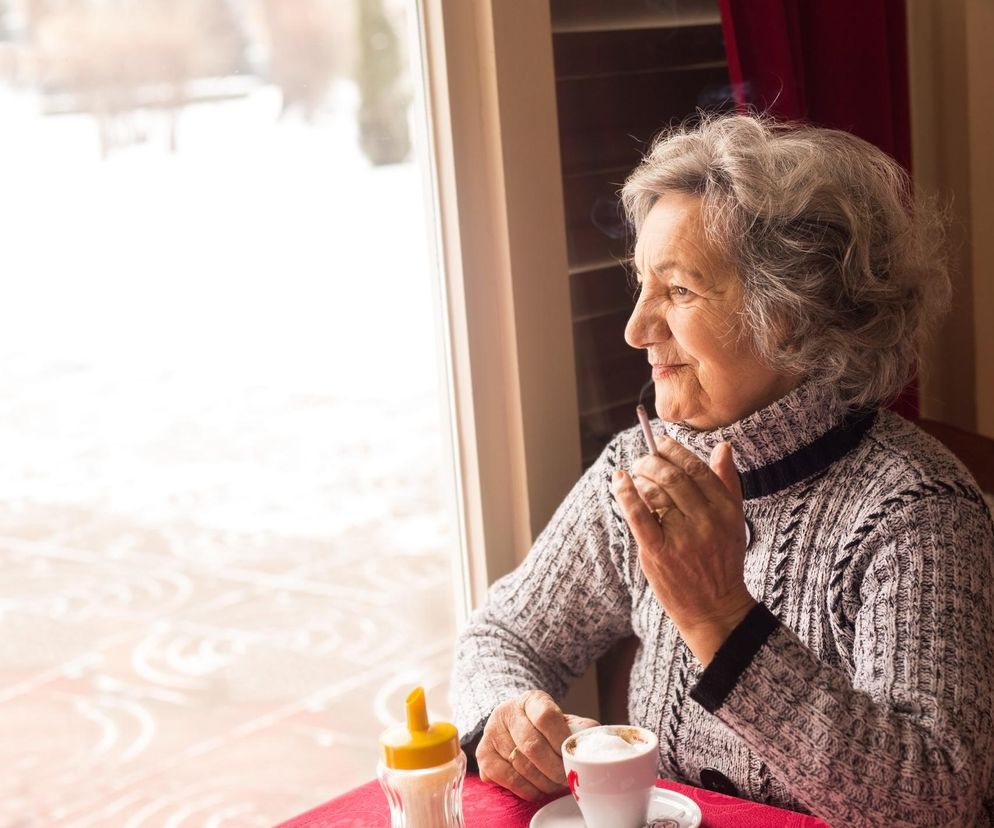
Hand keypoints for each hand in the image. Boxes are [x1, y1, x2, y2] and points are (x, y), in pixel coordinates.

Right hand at [476, 689, 598, 799]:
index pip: (546, 717)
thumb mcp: (561, 719)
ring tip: (555, 784)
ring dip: (543, 782)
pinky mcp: (483, 755)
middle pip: (533, 746)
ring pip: (521, 766)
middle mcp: (506, 713)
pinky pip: (509, 779)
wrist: (512, 724)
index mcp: (531, 700)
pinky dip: (527, 789)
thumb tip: (595, 739)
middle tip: (566, 778)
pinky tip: (538, 787)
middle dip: (554, 768)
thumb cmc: (543, 726)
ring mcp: (492, 733)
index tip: (571, 755)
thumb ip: (578, 727)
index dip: (561, 739)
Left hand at [612, 437, 755, 664]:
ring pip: (656, 493)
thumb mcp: (734, 520)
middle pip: (673, 477)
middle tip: (641, 460)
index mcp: (726, 509)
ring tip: (633, 477)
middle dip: (652, 461)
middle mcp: (706, 521)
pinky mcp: (659, 552)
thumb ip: (727, 482)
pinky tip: (618, 481)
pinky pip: (639, 515)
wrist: (715, 609)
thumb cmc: (721, 561)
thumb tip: (723, 446)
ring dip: (639, 477)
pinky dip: (626, 494)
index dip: (675, 450)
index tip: (660, 442)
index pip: (697, 468)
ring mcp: (682, 537)